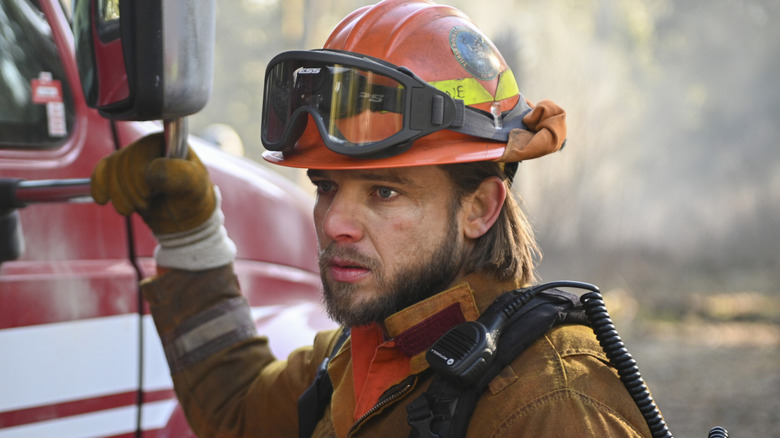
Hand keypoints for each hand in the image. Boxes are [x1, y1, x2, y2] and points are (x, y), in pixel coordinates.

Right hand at [91, 132, 215, 234]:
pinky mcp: (121, 174)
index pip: (140, 151)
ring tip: (135, 208)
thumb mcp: (194, 186)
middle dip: (131, 189)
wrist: (184, 218)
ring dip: (119, 194)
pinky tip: (102, 199)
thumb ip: (178, 175)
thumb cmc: (193, 197)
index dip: (139, 174)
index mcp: (166, 142)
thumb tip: (152, 170)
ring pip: (111, 169)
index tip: (150, 192)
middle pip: (123, 162)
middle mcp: (147, 147)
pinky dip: (99, 186)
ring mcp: (133, 160)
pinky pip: (101, 172)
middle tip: (147, 203)